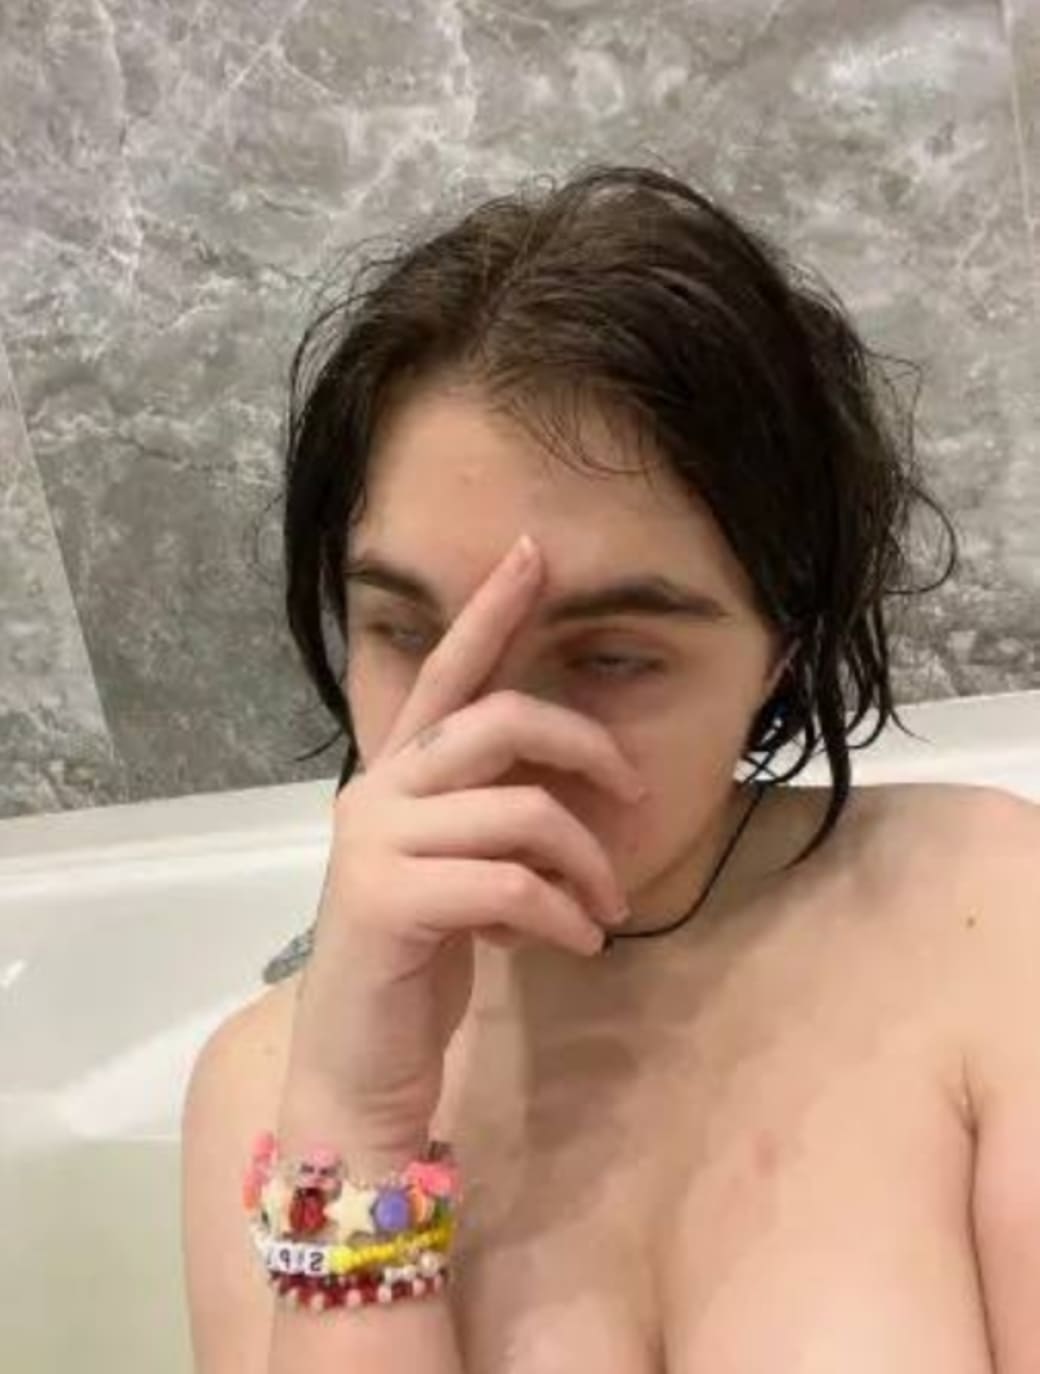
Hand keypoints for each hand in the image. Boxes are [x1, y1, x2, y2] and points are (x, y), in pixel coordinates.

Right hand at [285, 533, 645, 1154]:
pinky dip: (563, 913)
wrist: (357, 1063)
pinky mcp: (389, 900)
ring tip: (607, 907)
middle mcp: (379, 792)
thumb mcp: (461, 872)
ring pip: (521, 809)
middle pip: (501, 718)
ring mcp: (376, 842)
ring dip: (587, 860)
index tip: (533, 552)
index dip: (490, 610)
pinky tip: (578, 942)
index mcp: (397, 776)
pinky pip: (511, 882)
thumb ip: (495, 818)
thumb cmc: (416, 960)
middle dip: (585, 745)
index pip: (447, 674)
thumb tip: (573, 797)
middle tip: (635, 788)